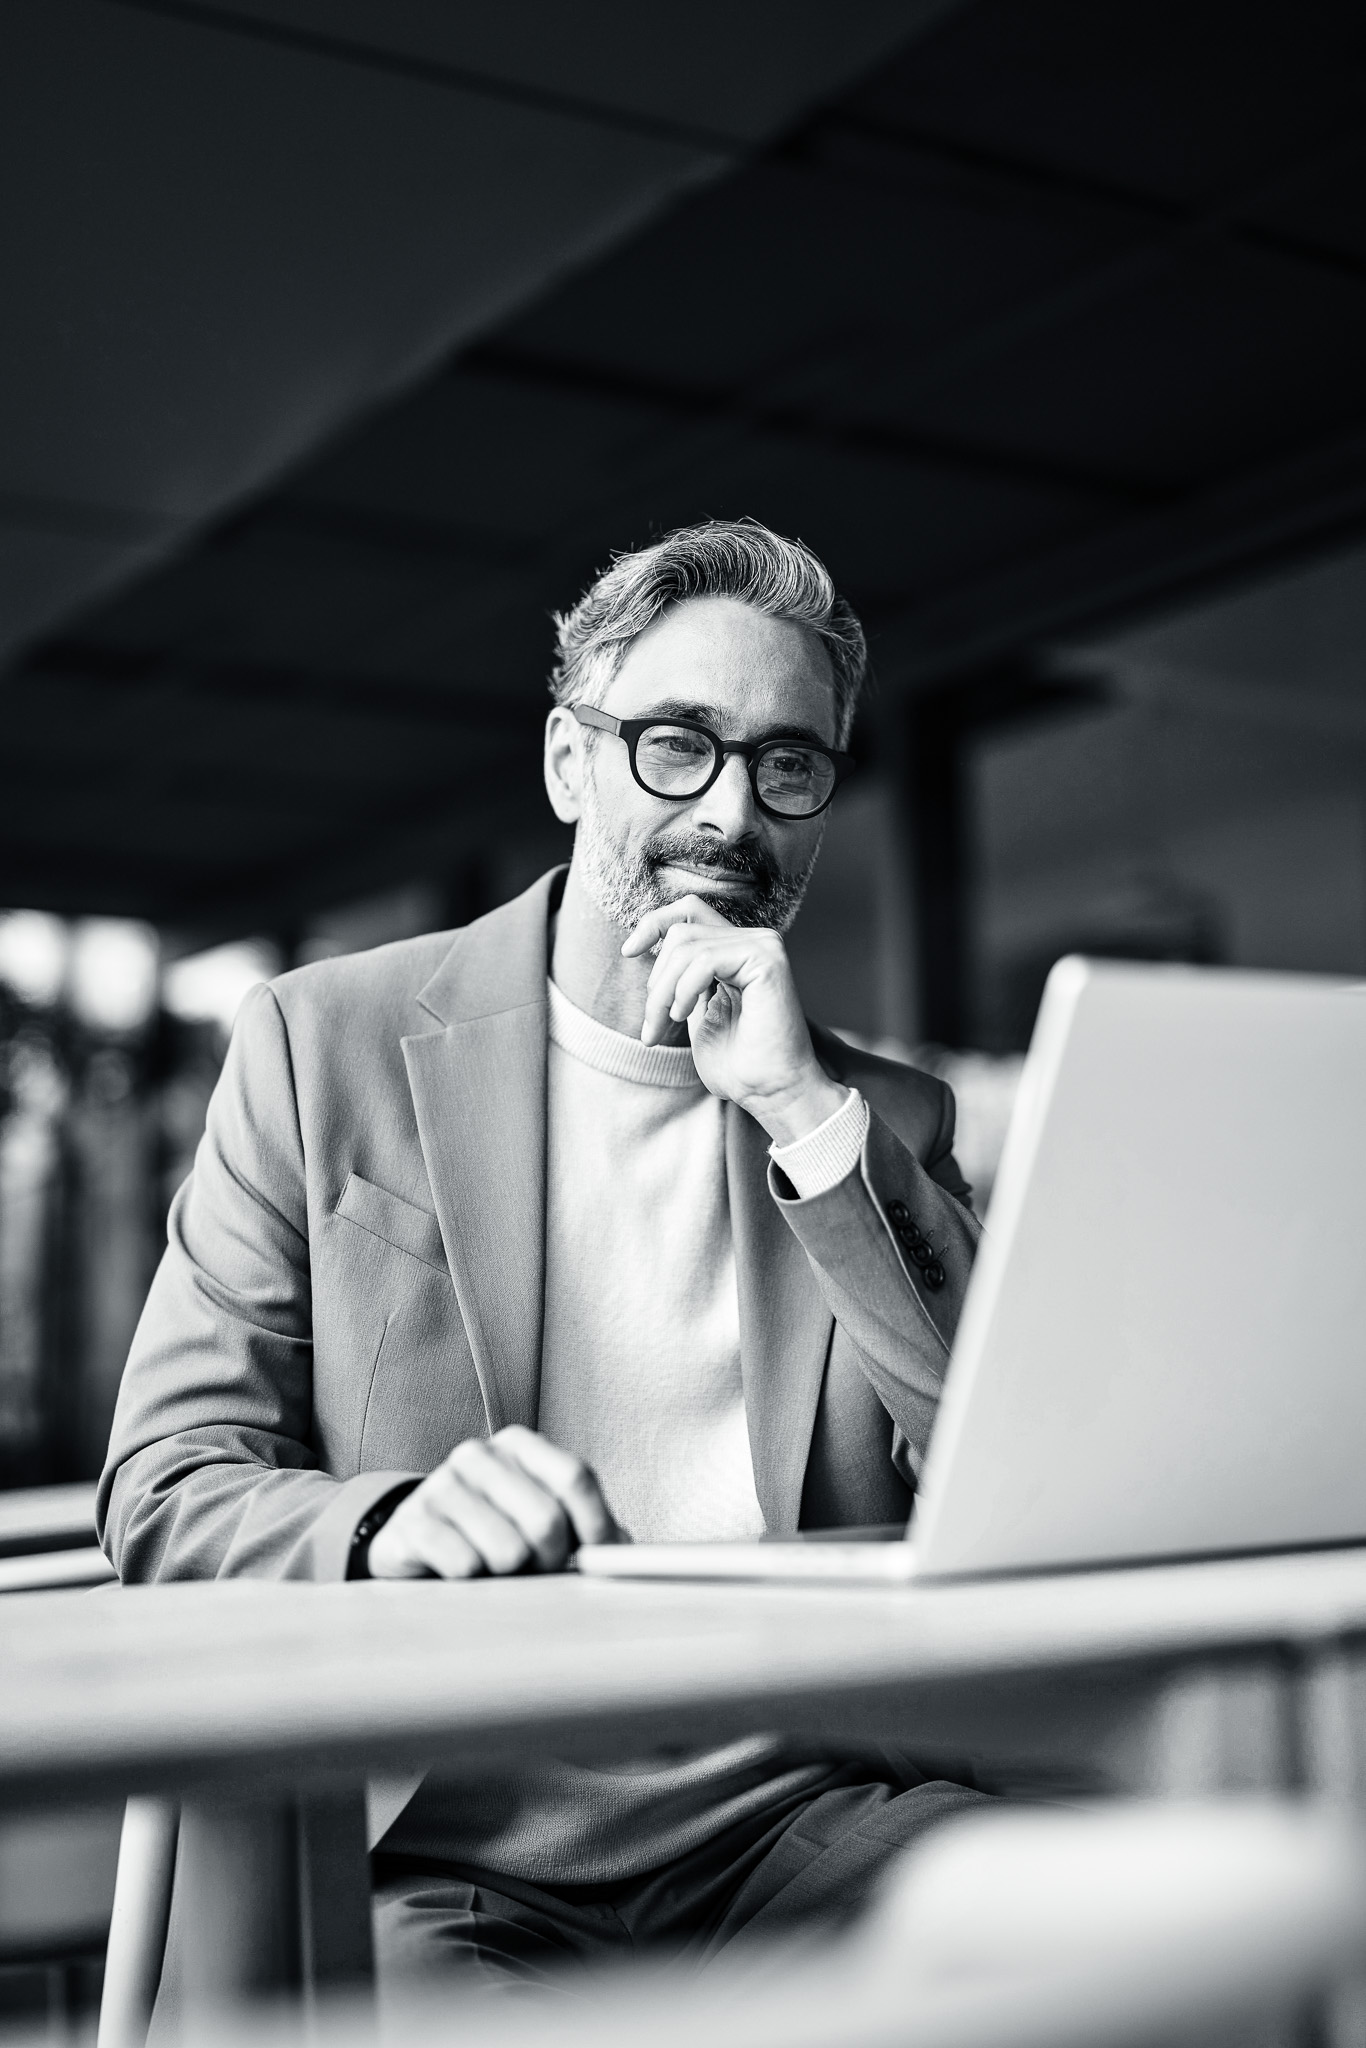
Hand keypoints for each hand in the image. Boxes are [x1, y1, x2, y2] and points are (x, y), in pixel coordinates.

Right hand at [367, 1425, 623, 1578]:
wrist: (420, 1541)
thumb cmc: (494, 1530)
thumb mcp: (540, 1518)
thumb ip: (587, 1528)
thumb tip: (625, 1551)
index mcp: (519, 1446)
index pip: (574, 1477)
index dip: (595, 1525)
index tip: (599, 1558)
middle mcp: (480, 1455)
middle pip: (546, 1518)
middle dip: (552, 1560)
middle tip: (538, 1570)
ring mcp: (442, 1484)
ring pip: (508, 1549)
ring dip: (511, 1576)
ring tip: (498, 1571)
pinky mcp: (413, 1521)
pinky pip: (464, 1564)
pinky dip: (475, 1581)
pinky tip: (466, 1572)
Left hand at [622, 895, 847, 1144]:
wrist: (773, 1093)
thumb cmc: (739, 1066)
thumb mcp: (694, 1014)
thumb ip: (679, 980)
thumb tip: (641, 950)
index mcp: (737, 951)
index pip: (689, 910)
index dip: (653, 923)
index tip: (628, 953)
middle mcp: (753, 941)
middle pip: (680, 933)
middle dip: (655, 981)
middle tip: (651, 1028)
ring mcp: (763, 946)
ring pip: (686, 946)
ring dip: (663, 992)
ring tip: (665, 1025)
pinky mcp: (767, 959)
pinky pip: (704, 960)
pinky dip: (684, 990)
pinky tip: (684, 1015)